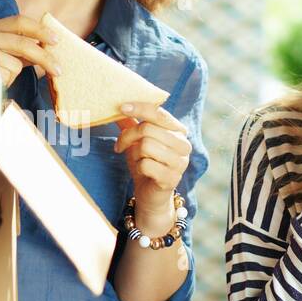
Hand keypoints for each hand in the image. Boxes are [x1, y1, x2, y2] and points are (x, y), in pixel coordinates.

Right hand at [0, 14, 60, 87]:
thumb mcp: (5, 52)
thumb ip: (23, 48)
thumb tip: (48, 46)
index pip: (20, 21)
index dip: (40, 30)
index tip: (56, 40)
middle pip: (23, 42)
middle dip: (44, 56)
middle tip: (58, 68)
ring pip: (17, 62)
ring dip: (18, 72)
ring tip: (6, 75)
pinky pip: (7, 75)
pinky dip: (8, 79)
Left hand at [114, 101, 190, 233]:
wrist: (150, 194)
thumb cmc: (145, 163)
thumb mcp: (136, 141)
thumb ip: (130, 123)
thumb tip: (117, 106)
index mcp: (178, 131)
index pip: (159, 113)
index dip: (139, 108)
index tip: (121, 107)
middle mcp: (184, 144)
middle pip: (148, 129)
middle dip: (128, 136)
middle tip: (119, 145)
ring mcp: (180, 162)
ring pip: (146, 146)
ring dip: (134, 154)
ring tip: (136, 160)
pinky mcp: (172, 178)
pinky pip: (146, 164)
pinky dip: (138, 167)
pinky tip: (142, 171)